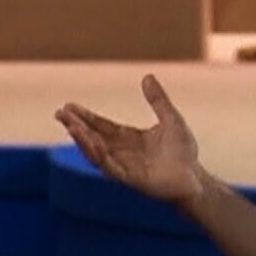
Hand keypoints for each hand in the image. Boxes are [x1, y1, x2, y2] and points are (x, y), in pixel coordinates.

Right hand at [55, 74, 203, 204]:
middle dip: (76, 126)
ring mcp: (124, 166)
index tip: (68, 106)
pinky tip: (93, 144)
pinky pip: (110, 168)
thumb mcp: (171, 119)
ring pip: (96, 153)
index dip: (85, 116)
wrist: (195, 177)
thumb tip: (147, 76)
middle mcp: (121, 151)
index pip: (101, 125)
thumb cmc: (183, 151)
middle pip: (93, 137)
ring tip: (71, 127)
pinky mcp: (131, 179)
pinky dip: (100, 157)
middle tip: (60, 113)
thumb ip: (159, 100)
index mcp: (128, 137)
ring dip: (83, 141)